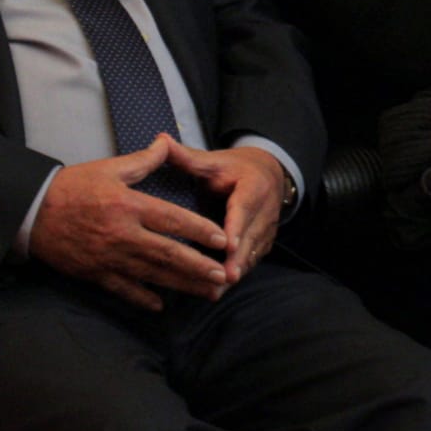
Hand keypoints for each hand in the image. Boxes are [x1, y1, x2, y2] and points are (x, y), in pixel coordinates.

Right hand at [29, 138, 228, 310]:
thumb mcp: (109, 168)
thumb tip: (167, 142)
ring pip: (152, 275)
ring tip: (207, 292)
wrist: (33, 211)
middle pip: (167, 254)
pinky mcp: (95, 273)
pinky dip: (143, 298)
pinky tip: (161, 305)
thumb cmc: (73, 186)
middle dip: (198, 266)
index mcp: (128, 205)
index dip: (198, 230)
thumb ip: (143, 160)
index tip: (221, 239)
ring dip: (182, 285)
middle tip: (223, 275)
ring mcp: (109, 257)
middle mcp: (122, 234)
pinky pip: (124, 290)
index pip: (171, 220)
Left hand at [163, 135, 283, 283]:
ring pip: (252, 254)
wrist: (269, 174)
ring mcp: (267, 229)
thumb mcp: (213, 161)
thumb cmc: (235, 169)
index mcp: (253, 187)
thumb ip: (187, 157)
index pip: (244, 209)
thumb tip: (160, 140)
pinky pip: (251, 261)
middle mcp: (264, 210)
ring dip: (236, 272)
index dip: (237, 228)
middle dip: (237, 259)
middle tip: (224, 277)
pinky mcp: (264, 243)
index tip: (228, 245)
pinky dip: (237, 274)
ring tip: (218, 291)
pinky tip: (220, 291)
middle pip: (251, 238)